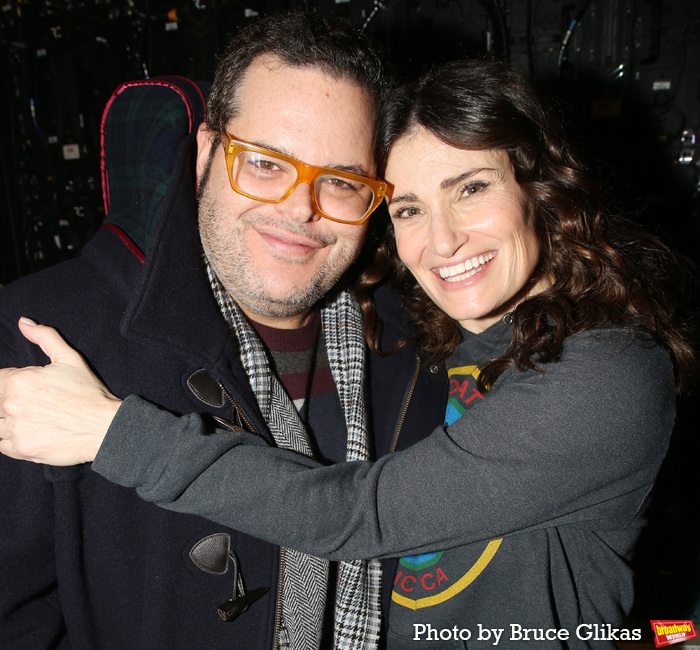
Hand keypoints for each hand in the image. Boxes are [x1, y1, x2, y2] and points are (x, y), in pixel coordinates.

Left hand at [0, 318, 121, 464]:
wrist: (105, 426)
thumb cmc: (89, 393)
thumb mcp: (70, 358)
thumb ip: (44, 337)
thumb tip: (24, 323)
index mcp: (18, 380)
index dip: (12, 383)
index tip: (30, 390)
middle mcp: (11, 404)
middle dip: (11, 402)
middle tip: (35, 405)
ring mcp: (15, 429)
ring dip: (10, 421)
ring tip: (35, 419)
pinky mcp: (21, 449)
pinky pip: (2, 445)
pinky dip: (12, 440)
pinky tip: (33, 432)